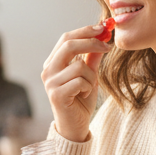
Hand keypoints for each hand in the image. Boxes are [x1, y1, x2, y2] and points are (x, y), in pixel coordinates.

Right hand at [41, 23, 111, 142]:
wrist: (75, 126)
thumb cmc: (80, 100)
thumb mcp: (89, 75)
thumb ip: (91, 57)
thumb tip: (102, 37)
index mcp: (53, 62)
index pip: (66, 38)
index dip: (85, 31)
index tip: (103, 28)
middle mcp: (48, 70)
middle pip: (69, 44)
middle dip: (91, 42)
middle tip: (107, 47)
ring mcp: (50, 82)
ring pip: (79, 65)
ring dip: (91, 76)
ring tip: (89, 87)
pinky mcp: (56, 94)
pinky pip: (80, 81)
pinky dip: (88, 87)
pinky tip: (83, 95)